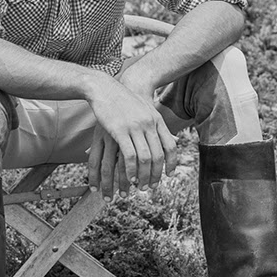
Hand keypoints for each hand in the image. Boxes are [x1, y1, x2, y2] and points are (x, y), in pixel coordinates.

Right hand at [86, 74, 177, 198]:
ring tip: (138, 187)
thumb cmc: (124, 99)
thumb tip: (171, 139)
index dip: (171, 163)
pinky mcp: (119, 130)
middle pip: (158, 156)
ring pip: (144, 159)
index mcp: (156, 120)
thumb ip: (156, 124)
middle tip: (150, 187)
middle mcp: (148, 124)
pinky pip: (129, 155)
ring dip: (142, 177)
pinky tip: (128, 179)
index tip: (168, 175)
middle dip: (154, 175)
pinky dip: (130, 170)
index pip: (170, 146)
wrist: (105, 88)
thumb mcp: (145, 109)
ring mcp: (134, 127)